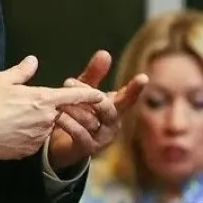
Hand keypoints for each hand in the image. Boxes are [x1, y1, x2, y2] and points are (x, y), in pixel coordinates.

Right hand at [0, 56, 105, 159]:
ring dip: (45, 123)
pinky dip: (33, 135)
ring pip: (50, 127)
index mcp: (43, 99)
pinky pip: (38, 140)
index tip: (101, 94)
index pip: (74, 96)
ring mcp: (40, 136)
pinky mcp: (31, 149)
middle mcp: (47, 118)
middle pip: (64, 113)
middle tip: (49, 107)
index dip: (90, 95)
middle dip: (65, 111)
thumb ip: (22, 70)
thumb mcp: (2, 80)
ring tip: (22, 118)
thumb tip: (33, 61)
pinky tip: (16, 130)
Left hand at [48, 50, 147, 169]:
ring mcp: (101, 138)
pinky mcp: (87, 149)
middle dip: (88, 94)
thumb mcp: (85, 92)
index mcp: (115, 109)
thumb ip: (94, 74)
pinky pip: (80, 134)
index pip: (128, 98)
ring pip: (91, 121)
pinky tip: (58, 116)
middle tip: (69, 83)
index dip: (135, 89)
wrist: (61, 143)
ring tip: (59, 100)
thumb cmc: (78, 113)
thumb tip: (105, 53)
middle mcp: (112, 124)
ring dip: (74, 109)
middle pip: (108, 108)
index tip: (143, 77)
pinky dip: (69, 124)